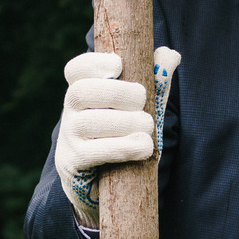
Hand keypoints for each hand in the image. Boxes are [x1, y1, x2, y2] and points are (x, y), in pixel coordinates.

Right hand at [54, 48, 180, 228]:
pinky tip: (143, 147)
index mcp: (83, 91)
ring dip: (125, 122)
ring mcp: (68, 138)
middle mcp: (69, 112)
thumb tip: (170, 55)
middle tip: (142, 101)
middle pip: (82, 92)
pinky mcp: (73, 163)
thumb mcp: (138, 108)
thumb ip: (153, 81)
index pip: (76, 69)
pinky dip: (123, 147)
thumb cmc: (123, 135)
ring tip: (148, 127)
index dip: (94, 62)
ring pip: (88, 122)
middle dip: (118, 93)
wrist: (105, 184)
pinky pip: (93, 152)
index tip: (119, 65)